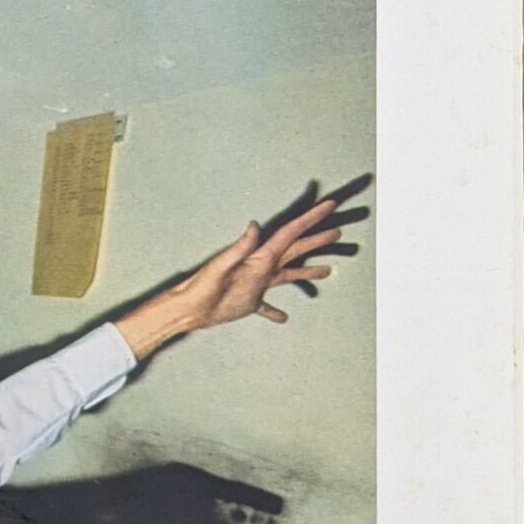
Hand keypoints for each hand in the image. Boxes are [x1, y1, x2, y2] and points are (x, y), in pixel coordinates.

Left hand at [117, 197, 343, 359]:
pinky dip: (276, 311)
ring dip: (307, 271)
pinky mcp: (249, 302)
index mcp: (257, 258)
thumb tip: (254, 225)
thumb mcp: (219, 267)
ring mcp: (256, 285)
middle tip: (337, 232)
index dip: (310, 219)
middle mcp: (260, 268)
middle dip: (316, 240)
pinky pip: (267, 306)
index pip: (289, 233)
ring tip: (327, 270)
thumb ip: (238, 248)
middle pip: (295, 250)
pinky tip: (284, 317)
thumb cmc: (199, 289)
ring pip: (288, 274)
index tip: (328, 205)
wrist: (186, 309)